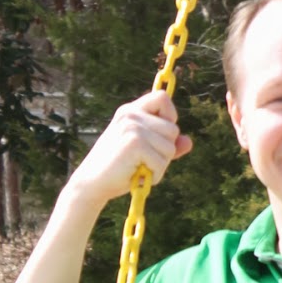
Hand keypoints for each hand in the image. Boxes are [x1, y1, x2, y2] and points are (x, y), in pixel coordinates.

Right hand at [67, 91, 192, 207]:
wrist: (92, 184)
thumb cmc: (119, 169)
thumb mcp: (144, 152)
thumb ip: (165, 145)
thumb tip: (189, 141)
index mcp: (130, 111)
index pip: (162, 97)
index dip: (170, 116)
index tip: (160, 135)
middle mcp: (131, 115)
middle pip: (173, 129)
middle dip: (165, 151)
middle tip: (144, 161)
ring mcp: (132, 127)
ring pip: (170, 147)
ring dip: (160, 165)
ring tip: (139, 168)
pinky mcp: (135, 143)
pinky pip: (162, 161)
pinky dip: (154, 174)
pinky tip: (137, 176)